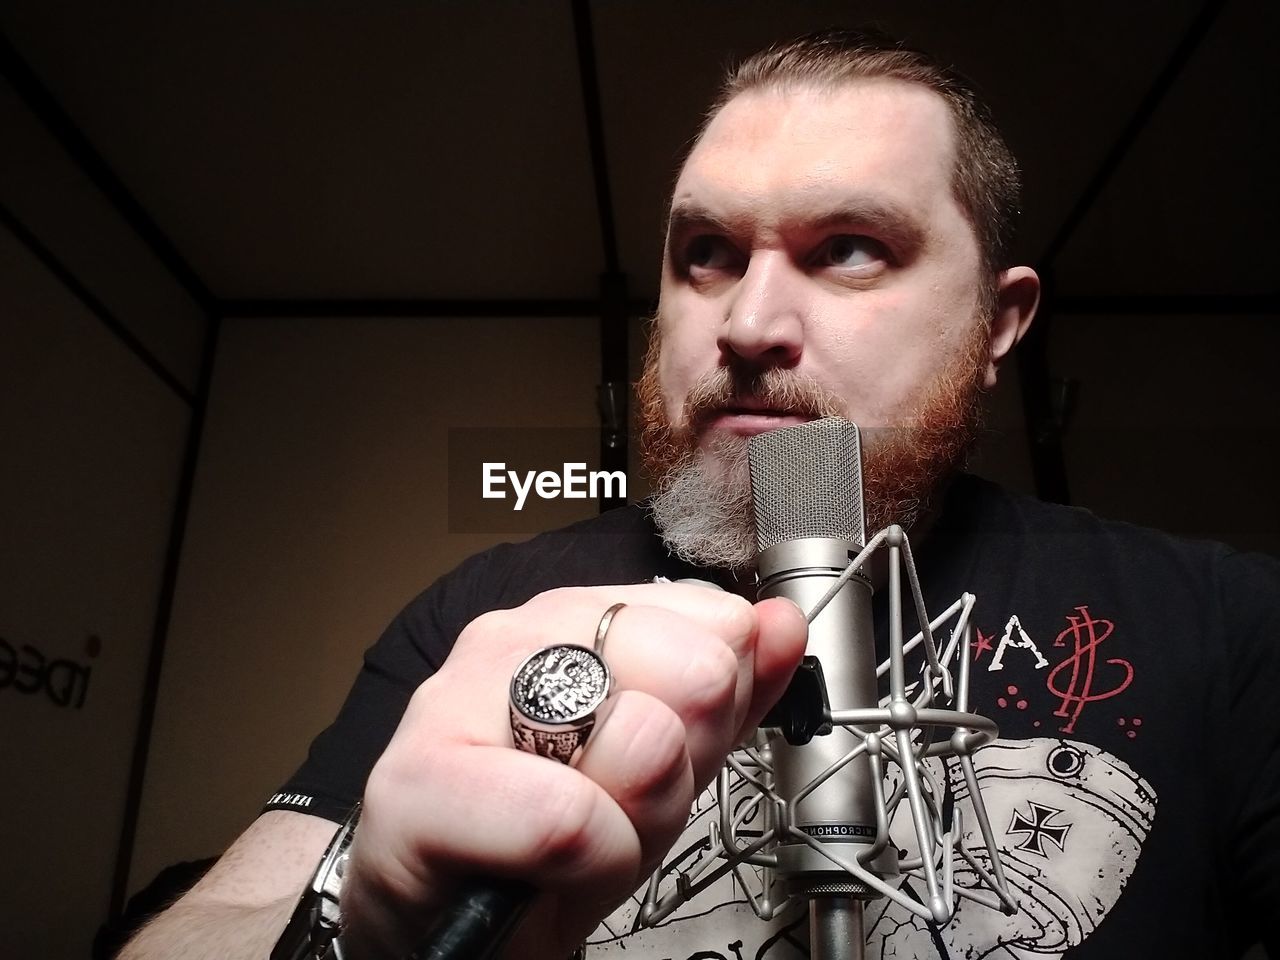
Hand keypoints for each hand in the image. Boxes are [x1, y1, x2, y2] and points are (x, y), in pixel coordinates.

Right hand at [339, 583, 807, 958]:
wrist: (445, 931)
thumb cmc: (542, 849)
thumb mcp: (660, 773)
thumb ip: (722, 701)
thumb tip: (781, 625)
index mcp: (575, 620)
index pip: (712, 618)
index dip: (723, 704)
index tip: (679, 755)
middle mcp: (516, 637)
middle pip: (690, 665)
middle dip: (689, 762)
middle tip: (630, 805)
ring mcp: (457, 697)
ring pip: (638, 734)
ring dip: (638, 817)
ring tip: (587, 841)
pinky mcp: (415, 782)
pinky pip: (564, 816)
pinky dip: (589, 861)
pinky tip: (554, 869)